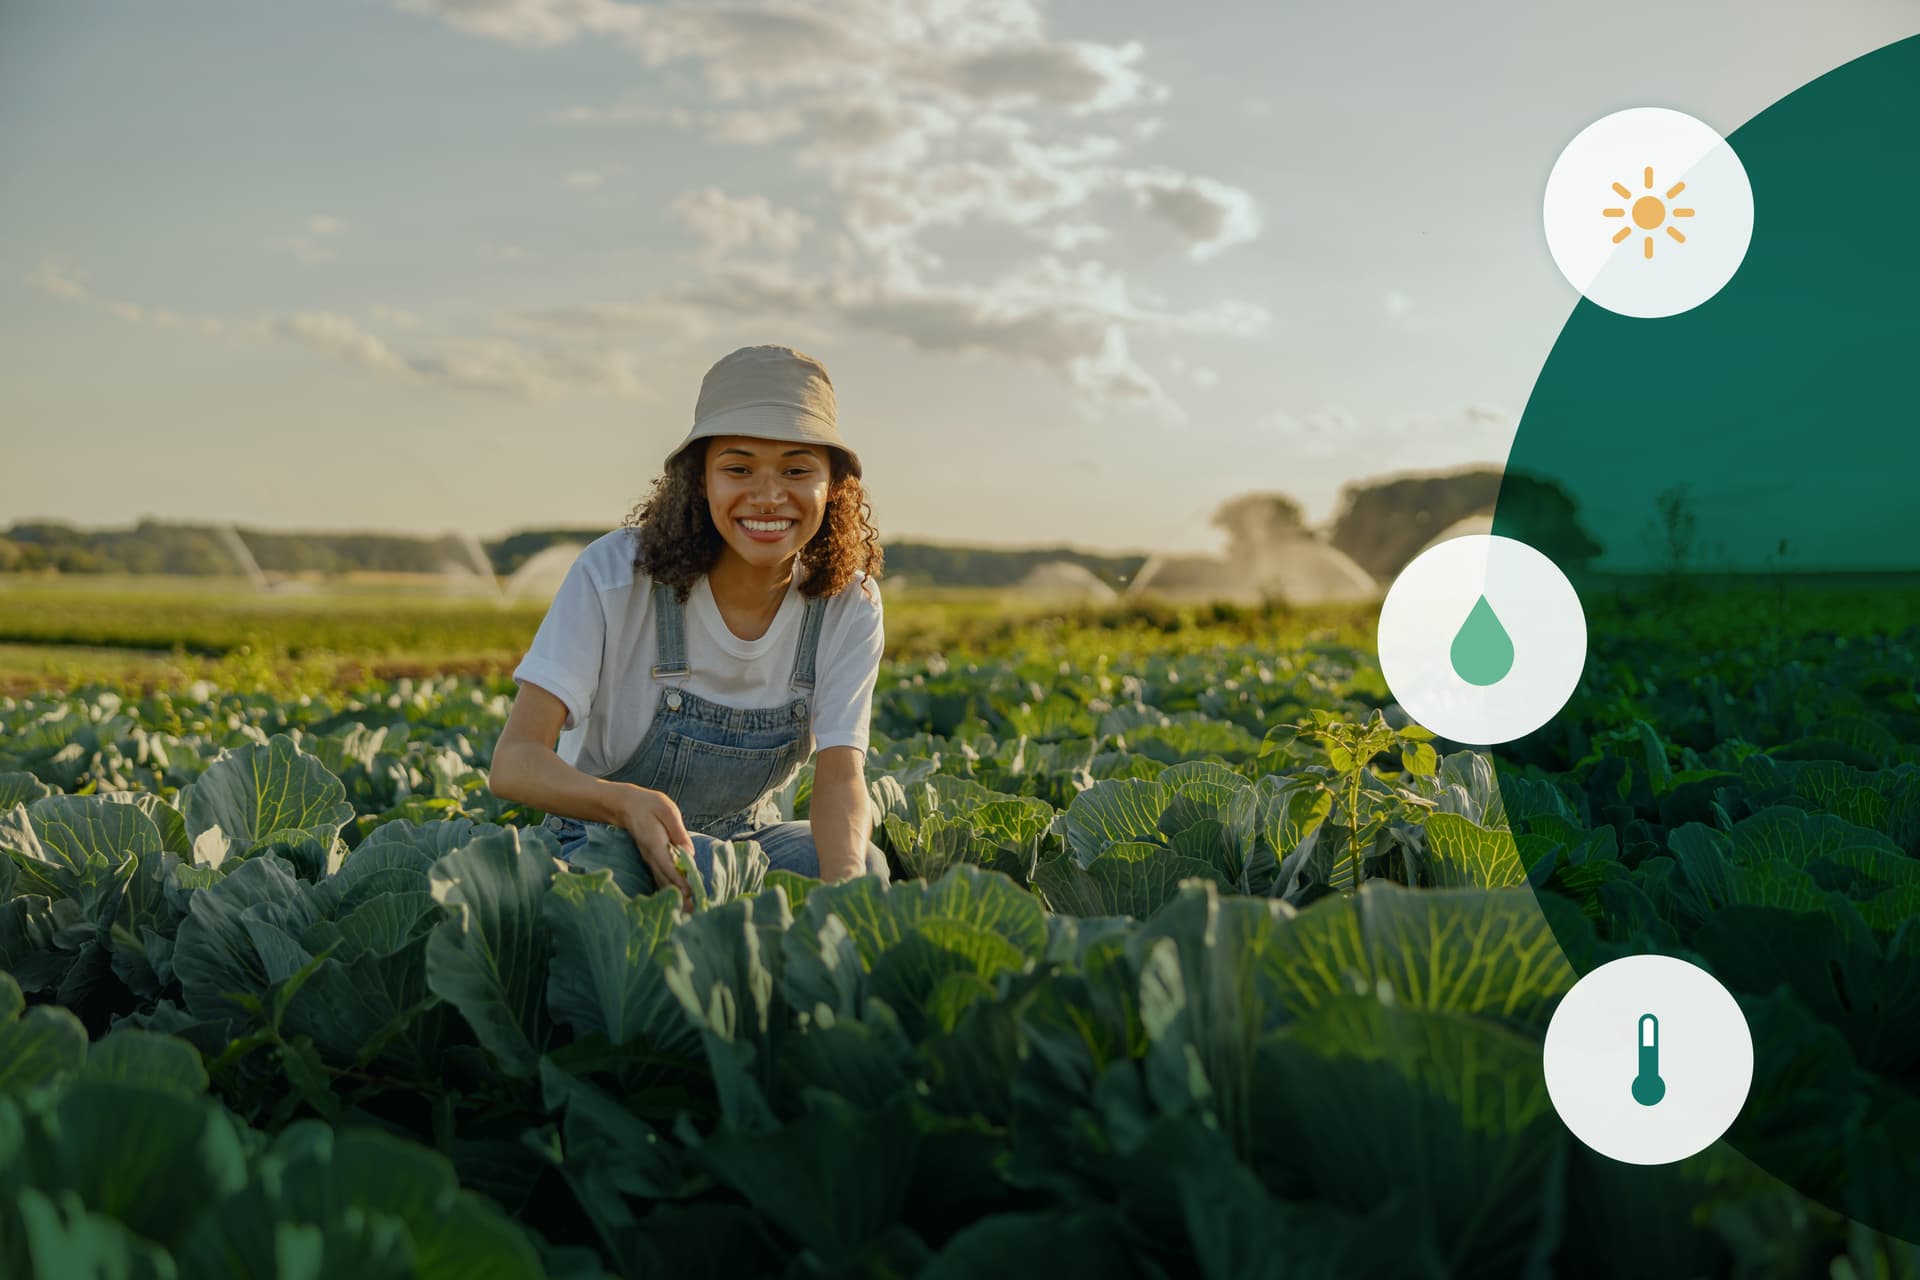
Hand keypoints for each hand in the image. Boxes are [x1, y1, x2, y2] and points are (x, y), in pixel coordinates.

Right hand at [617, 786, 695, 910]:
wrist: (625, 805)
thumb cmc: (648, 804)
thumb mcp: (667, 810)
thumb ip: (678, 831)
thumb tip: (689, 852)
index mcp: (656, 845)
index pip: (669, 867)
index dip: (679, 881)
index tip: (690, 894)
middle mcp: (651, 857)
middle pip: (666, 881)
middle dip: (679, 897)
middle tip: (692, 913)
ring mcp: (649, 860)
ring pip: (662, 882)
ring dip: (674, 897)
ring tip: (686, 913)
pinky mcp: (651, 860)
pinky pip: (660, 878)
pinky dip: (668, 890)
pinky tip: (676, 901)